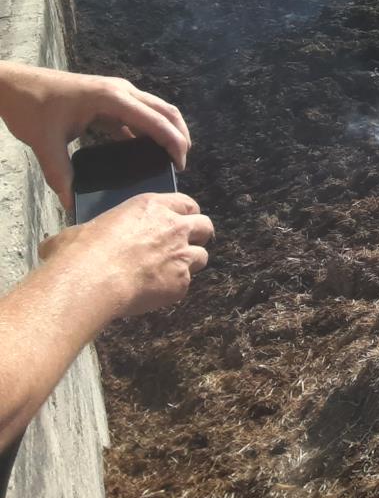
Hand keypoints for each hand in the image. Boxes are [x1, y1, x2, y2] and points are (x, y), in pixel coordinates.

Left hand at [0, 64, 189, 210]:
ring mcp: (117, 92)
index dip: (172, 141)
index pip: (154, 119)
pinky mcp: (109, 98)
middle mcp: (122, 91)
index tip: (179, 165)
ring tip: (169, 157)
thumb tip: (70, 203)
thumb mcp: (45, 142)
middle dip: (179, 135)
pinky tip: (143, 149)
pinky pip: (137, 113)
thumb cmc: (31, 107)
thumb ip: (59, 173)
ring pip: (155, 109)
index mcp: (111, 98)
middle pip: (164, 110)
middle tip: (180, 164)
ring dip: (166, 130)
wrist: (15, 84)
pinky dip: (147, 130)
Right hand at [38, 193, 211, 317]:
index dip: (185, 213)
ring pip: (202, 257)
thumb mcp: (77, 232)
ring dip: (190, 264)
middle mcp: (174, 227)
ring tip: (172, 272)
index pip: (186, 203)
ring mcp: (180, 254)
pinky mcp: (180, 282)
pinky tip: (155, 294)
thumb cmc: (80, 252)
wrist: (90, 281)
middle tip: (186, 245)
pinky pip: (185, 285)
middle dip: (199, 235)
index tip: (182, 221)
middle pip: (205, 226)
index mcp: (152, 206)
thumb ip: (82, 234)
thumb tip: (54, 245)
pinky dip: (173, 289)